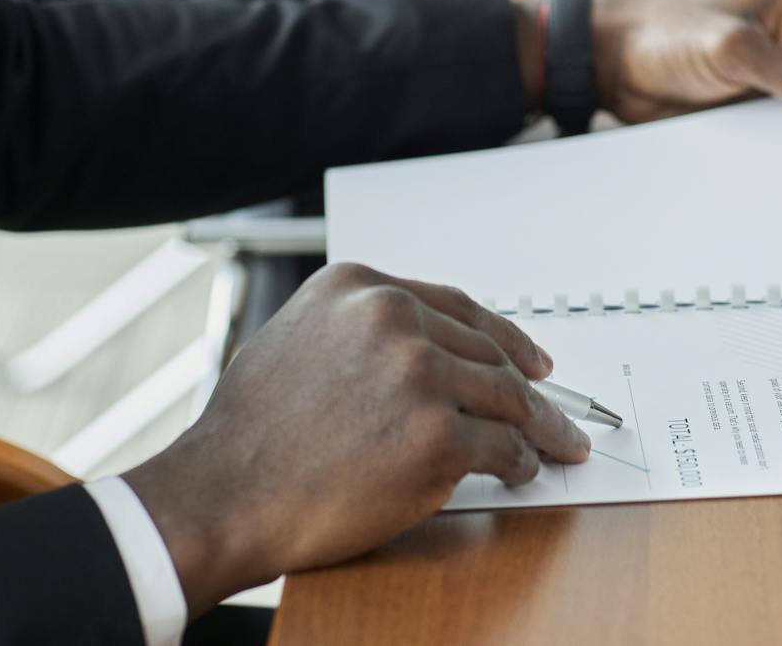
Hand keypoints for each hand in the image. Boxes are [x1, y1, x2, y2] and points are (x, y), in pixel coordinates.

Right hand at [122, 264, 589, 614]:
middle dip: (525, 384)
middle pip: (486, 350)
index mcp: (358, 287)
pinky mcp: (438, 435)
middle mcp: (391, 318)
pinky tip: (521, 471)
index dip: (501, 334)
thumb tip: (417, 348)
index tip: (529, 356)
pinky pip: (502, 447)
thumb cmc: (250, 433)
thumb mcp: (296, 339)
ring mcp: (419, 374)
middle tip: (553, 406)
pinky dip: (520, 462)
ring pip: (505, 395)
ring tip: (556, 442)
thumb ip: (356, 330)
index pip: (455, 306)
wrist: (224, 494)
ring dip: (538, 425)